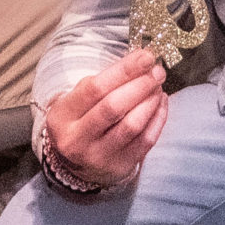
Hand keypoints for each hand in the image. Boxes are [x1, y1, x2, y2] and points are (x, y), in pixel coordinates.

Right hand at [43, 50, 170, 189]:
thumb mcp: (77, 99)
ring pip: (132, 126)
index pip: (95, 89)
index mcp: (63, 116)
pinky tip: (160, 103)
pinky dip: (158, 118)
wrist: (73, 163)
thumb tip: (140, 62)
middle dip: (141, 85)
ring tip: (158, 86)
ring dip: (150, 101)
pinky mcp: (119, 167)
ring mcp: (98, 157)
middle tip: (157, 71)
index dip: (124, 70)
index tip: (146, 56)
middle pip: (114, 107)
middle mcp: (77, 139)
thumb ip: (103, 81)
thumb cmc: (80, 120)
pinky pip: (145, 141)